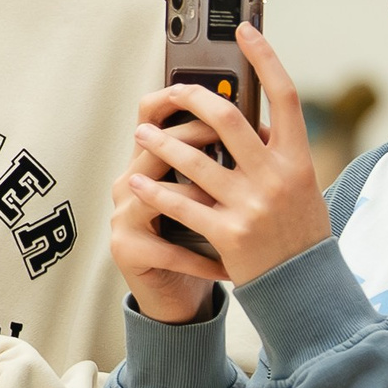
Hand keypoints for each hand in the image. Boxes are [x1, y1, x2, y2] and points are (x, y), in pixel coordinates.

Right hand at [109, 88, 228, 323]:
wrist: (175, 295)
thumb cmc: (200, 238)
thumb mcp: (208, 194)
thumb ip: (221, 162)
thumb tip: (265, 126)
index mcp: (148, 161)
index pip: (150, 113)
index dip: (177, 97)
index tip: (221, 92)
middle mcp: (128, 181)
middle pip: (154, 144)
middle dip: (196, 136)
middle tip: (235, 139)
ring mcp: (123, 214)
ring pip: (161, 193)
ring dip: (202, 196)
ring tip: (234, 202)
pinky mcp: (126, 249)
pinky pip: (170, 248)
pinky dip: (204, 259)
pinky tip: (231, 265)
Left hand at [121, 25, 328, 285]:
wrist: (304, 289)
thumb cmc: (299, 233)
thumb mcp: (302, 188)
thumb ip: (277, 154)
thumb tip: (249, 121)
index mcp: (298, 160)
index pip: (285, 96)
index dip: (266, 58)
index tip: (245, 30)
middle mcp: (277, 177)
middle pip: (228, 119)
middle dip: (193, 98)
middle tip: (171, 91)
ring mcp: (252, 206)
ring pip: (195, 160)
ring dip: (161, 144)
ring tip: (140, 135)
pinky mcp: (228, 234)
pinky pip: (181, 204)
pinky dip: (154, 192)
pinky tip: (135, 182)